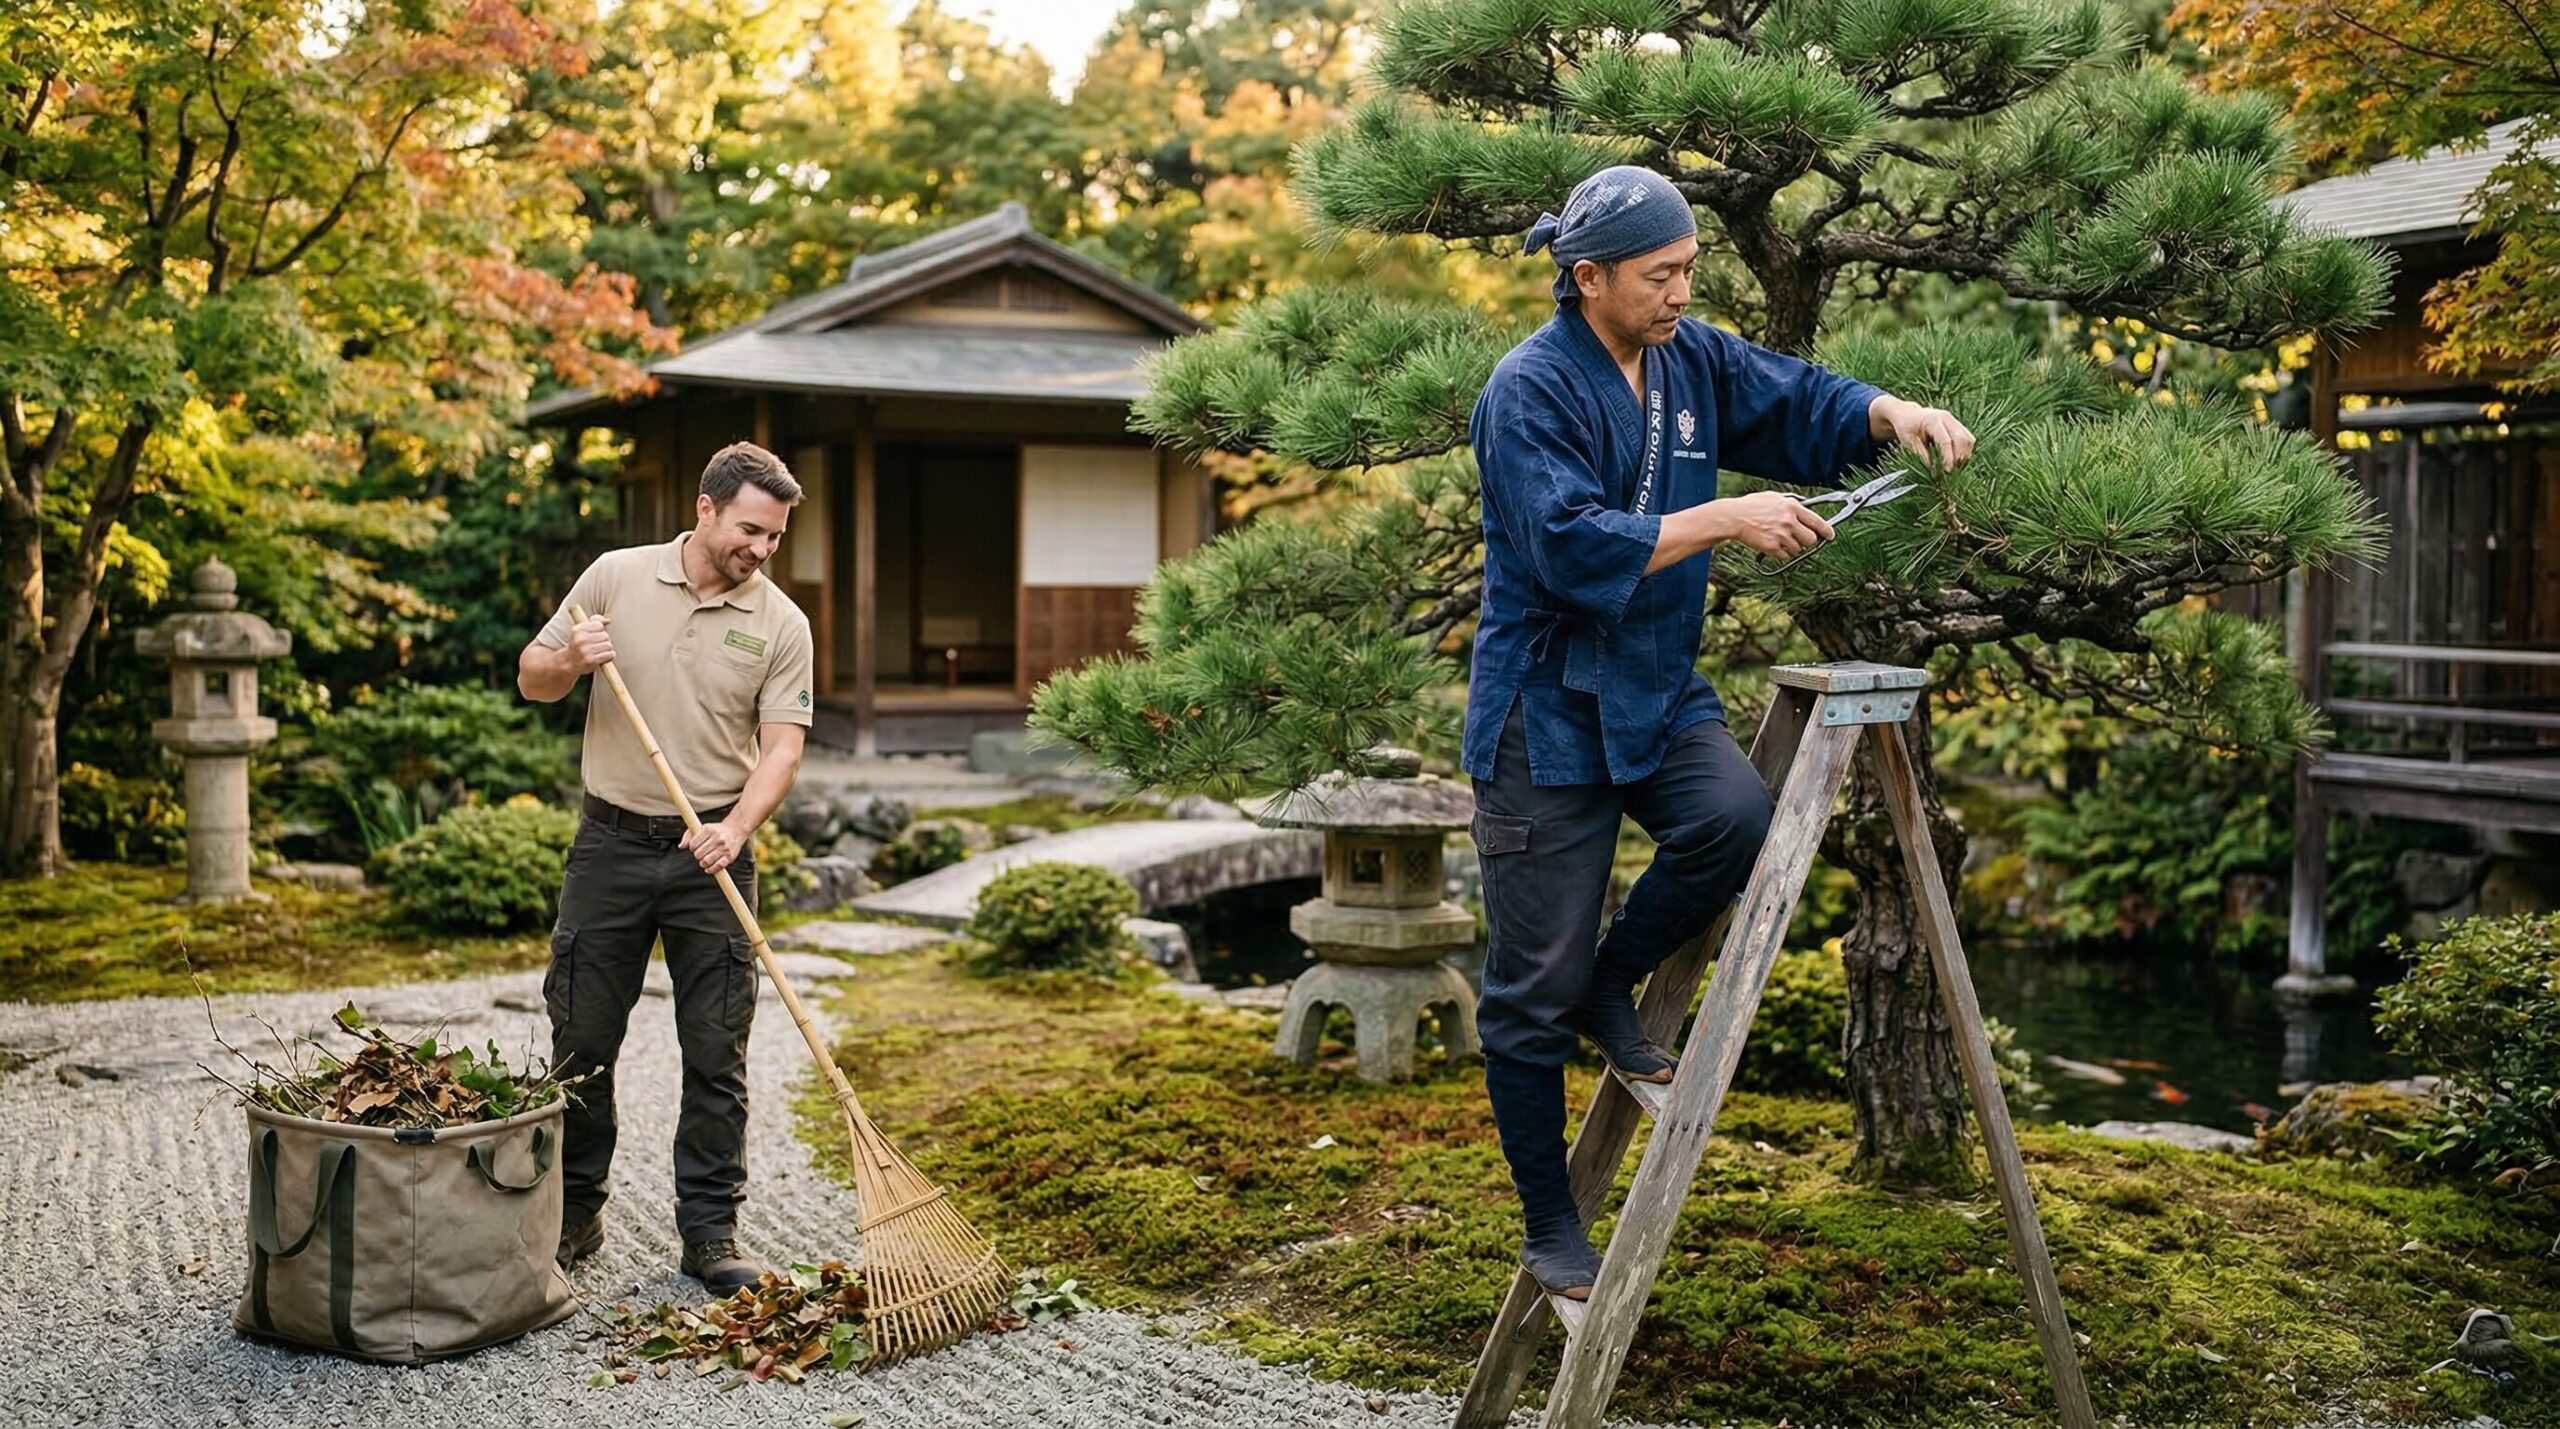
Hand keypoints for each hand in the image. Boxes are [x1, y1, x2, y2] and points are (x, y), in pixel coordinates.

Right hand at [567, 614, 615, 671]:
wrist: (568, 663)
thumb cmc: (578, 645)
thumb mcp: (582, 630)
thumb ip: (595, 622)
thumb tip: (607, 620)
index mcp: (578, 630)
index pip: (599, 625)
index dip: (599, 631)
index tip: (593, 636)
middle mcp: (580, 639)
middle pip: (605, 636)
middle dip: (603, 641)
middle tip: (595, 646)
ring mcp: (585, 651)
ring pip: (608, 645)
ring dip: (606, 649)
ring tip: (597, 652)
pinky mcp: (591, 661)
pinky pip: (610, 655)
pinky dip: (609, 656)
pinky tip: (601, 658)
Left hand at [680, 820, 748, 874]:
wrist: (736, 830)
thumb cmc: (716, 830)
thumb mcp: (702, 828)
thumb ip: (689, 836)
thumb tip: (681, 846)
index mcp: (708, 830)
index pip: (693, 844)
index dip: (692, 847)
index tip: (695, 847)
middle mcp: (717, 838)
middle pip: (698, 854)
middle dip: (697, 856)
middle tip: (701, 853)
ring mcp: (724, 848)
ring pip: (706, 861)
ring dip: (703, 863)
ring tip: (704, 860)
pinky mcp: (730, 856)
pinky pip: (718, 867)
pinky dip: (711, 870)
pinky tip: (709, 868)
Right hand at [1711, 490, 1834, 558]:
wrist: (1734, 517)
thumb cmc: (1752, 506)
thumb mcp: (1774, 497)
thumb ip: (1792, 502)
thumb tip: (1806, 507)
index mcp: (1792, 507)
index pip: (1817, 522)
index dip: (1827, 531)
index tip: (1830, 536)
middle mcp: (1789, 521)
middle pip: (1811, 540)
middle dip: (1807, 541)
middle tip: (1800, 539)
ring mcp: (1781, 535)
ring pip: (1798, 550)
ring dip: (1792, 547)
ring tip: (1780, 539)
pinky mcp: (1772, 547)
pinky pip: (1785, 556)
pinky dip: (1781, 553)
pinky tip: (1772, 545)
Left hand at [1870, 394, 1974, 467]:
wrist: (1909, 414)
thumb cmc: (1906, 427)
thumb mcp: (1909, 443)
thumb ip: (1922, 456)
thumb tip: (1935, 471)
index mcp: (1932, 420)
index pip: (1945, 441)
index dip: (1947, 458)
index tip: (1946, 471)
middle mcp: (1947, 418)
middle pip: (1962, 439)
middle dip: (1958, 457)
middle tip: (1950, 470)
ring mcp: (1954, 420)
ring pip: (1968, 439)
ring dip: (1964, 455)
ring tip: (1954, 465)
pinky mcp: (1958, 425)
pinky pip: (1968, 439)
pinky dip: (1965, 451)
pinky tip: (1956, 459)